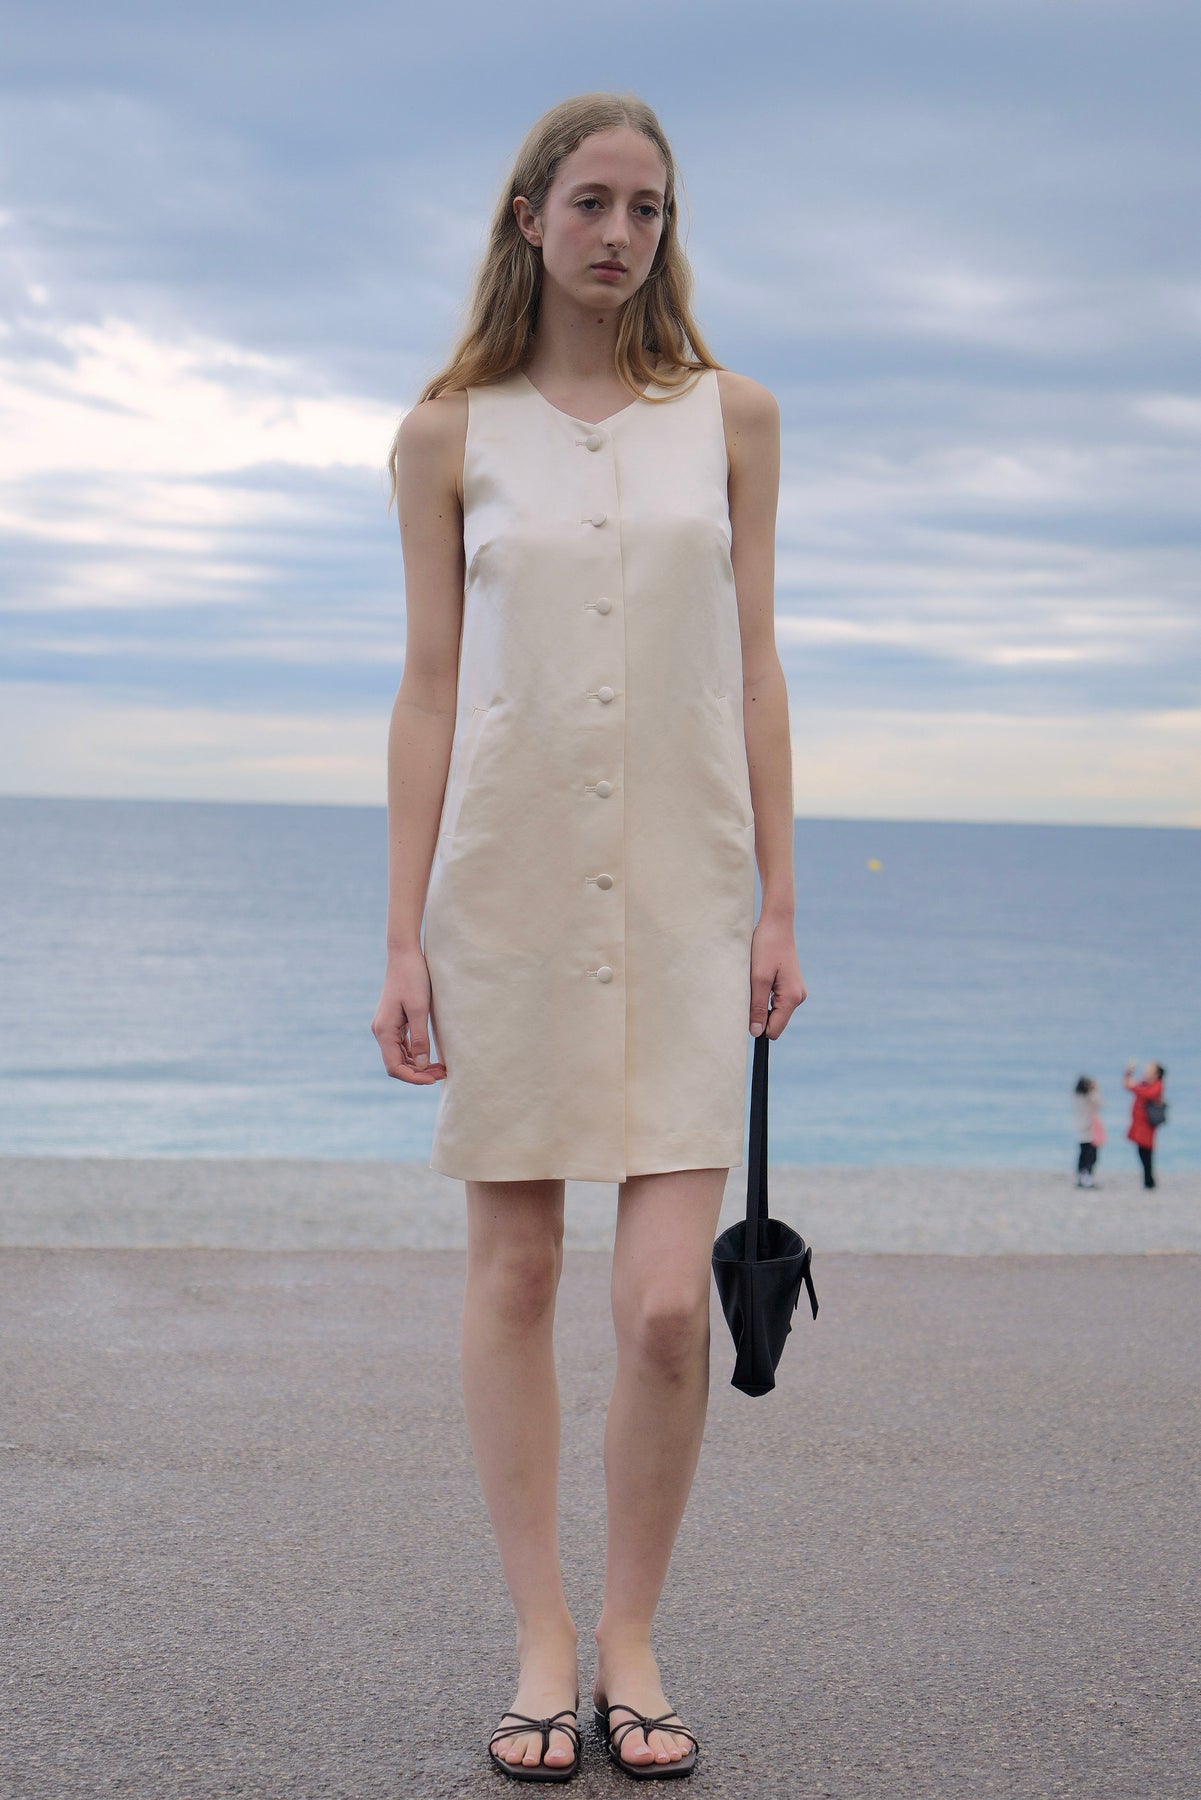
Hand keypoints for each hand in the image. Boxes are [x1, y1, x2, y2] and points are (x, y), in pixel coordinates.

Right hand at [371, 948, 446, 1083]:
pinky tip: (430, 1055)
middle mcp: (380, 1031)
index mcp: (384, 1030)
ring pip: (399, 1056)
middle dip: (418, 1073)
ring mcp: (386, 1027)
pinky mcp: (394, 1022)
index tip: (434, 1078)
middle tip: (442, 1073)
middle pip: (396, 1064)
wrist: (404, 954)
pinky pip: (402, 1045)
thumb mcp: (419, 1009)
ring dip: (417, 1065)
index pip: (394, 1067)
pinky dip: (415, 1054)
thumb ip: (419, 1039)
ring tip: (440, 1067)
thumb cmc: (413, 978)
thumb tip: (421, 1066)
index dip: (414, 1077)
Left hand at [749, 915, 806, 1039]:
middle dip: (759, 1013)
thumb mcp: (757, 979)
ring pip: (774, 1012)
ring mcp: (796, 992)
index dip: (758, 1027)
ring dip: (760, 1002)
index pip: (774, 1030)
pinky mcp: (790, 985)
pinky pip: (775, 1001)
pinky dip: (764, 995)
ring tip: (755, 982)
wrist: (776, 924)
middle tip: (748, 992)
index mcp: (792, 998)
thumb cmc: (766, 948)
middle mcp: (798, 998)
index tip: (744, 1015)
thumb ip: (757, 1007)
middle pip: (774, 1022)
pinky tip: (761, 978)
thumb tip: (756, 1032)